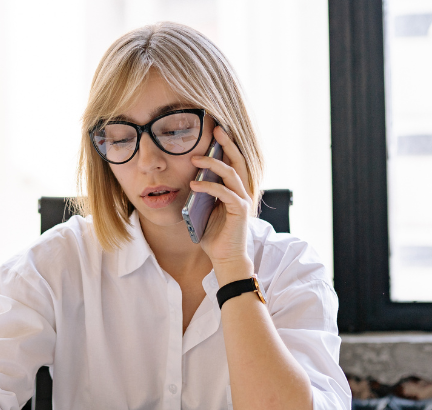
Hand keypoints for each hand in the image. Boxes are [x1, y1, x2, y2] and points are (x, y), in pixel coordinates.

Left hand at [190, 126, 253, 280]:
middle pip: (238, 160)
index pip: (233, 162)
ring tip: (195, 159)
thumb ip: (201, 194)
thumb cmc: (214, 236)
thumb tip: (189, 178)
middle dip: (226, 143)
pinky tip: (194, 185)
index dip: (226, 146)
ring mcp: (242, 200)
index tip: (215, 131)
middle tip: (215, 130)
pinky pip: (224, 193)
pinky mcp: (240, 211)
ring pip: (231, 173)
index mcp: (234, 189)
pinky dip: (209, 187)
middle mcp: (242, 191)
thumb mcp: (203, 210)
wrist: (224, 258)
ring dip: (212, 164)